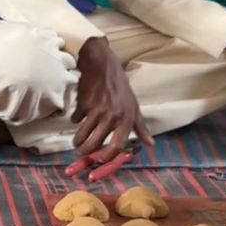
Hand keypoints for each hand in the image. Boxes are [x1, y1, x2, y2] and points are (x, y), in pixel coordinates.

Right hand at [71, 38, 153, 162]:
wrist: (102, 65)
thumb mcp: (134, 106)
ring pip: (82, 135)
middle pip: (95, 144)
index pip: (117, 146)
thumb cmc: (120, 87)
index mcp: (126, 119)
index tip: (100, 161)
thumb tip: (150, 145)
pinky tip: (78, 116)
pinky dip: (75, 120)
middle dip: (86, 152)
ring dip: (77, 141)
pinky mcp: (83, 104)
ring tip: (77, 142)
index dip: (106, 157)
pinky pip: (75, 120)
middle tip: (83, 152)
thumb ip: (141, 127)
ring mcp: (97, 111)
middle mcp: (112, 117)